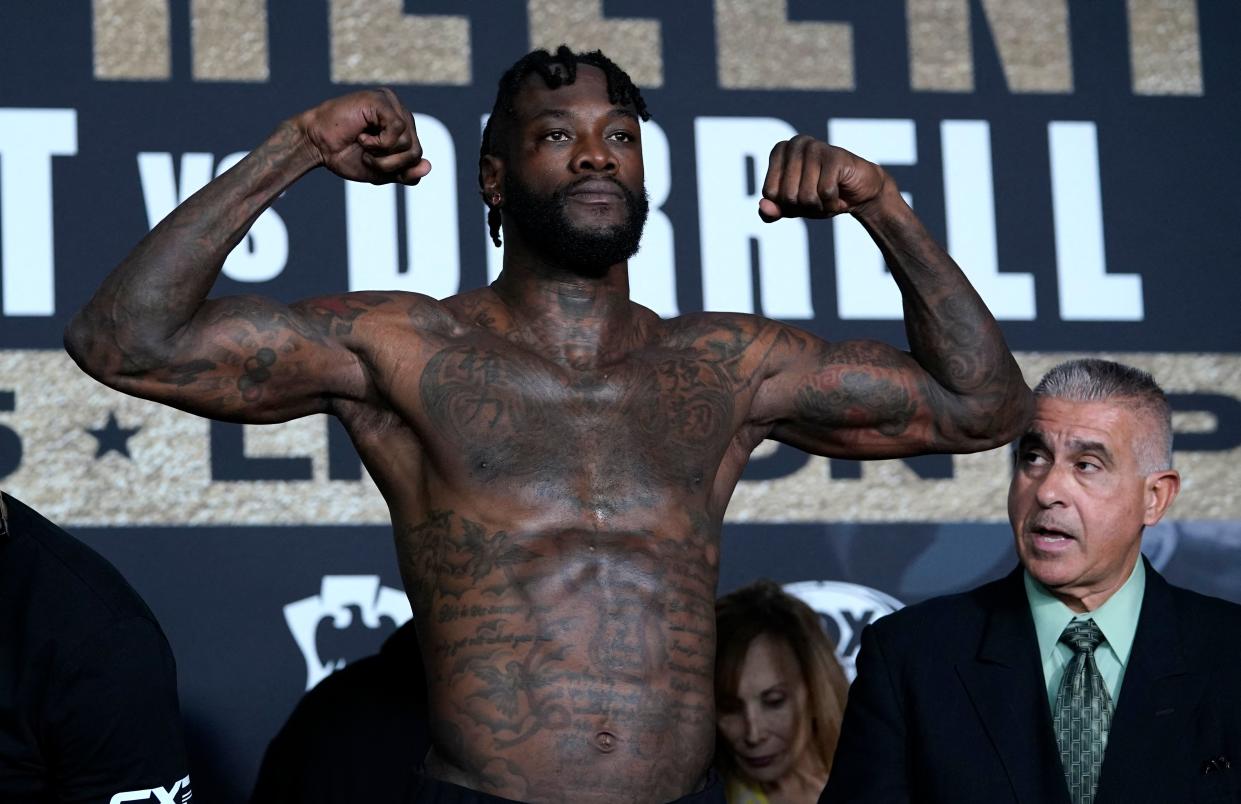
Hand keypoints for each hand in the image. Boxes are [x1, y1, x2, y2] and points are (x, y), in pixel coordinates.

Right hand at [297, 88, 430, 184]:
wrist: (317, 145)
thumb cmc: (346, 155)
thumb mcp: (381, 172)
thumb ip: (406, 172)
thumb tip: (428, 166)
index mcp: (402, 127)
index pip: (417, 155)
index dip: (398, 169)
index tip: (373, 164)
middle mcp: (399, 112)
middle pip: (416, 151)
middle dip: (391, 164)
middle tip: (367, 157)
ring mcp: (391, 103)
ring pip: (408, 143)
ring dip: (383, 155)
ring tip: (364, 146)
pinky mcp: (382, 100)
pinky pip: (397, 130)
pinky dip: (380, 143)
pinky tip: (362, 136)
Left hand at [758, 135, 887, 221]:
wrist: (858, 193)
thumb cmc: (820, 196)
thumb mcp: (792, 208)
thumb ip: (772, 211)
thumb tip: (763, 205)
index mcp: (779, 151)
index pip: (770, 193)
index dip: (786, 205)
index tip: (801, 197)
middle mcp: (795, 143)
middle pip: (787, 196)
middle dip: (804, 207)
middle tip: (818, 198)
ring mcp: (815, 147)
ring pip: (806, 196)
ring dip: (819, 206)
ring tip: (828, 196)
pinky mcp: (835, 156)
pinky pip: (825, 193)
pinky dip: (832, 203)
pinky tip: (839, 194)